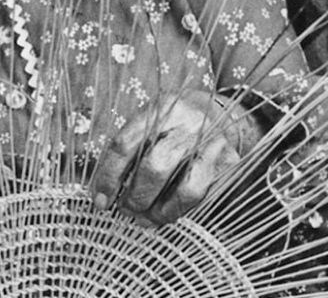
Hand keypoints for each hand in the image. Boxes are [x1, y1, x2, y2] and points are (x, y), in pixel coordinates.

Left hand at [92, 90, 260, 225]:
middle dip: (135, 196)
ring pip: (185, 189)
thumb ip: (132, 145)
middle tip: (124, 209)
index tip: (99, 198)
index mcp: (159, 108)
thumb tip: (105, 187)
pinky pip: (202, 197)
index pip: (126, 144)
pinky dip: (180, 211)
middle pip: (155, 167)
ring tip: (144, 219)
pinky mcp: (228, 164)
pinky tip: (165, 215)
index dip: (109, 176)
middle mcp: (186, 125)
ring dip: (160, 211)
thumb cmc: (171, 119)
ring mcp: (211, 145)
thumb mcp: (150, 118)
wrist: (215, 110)